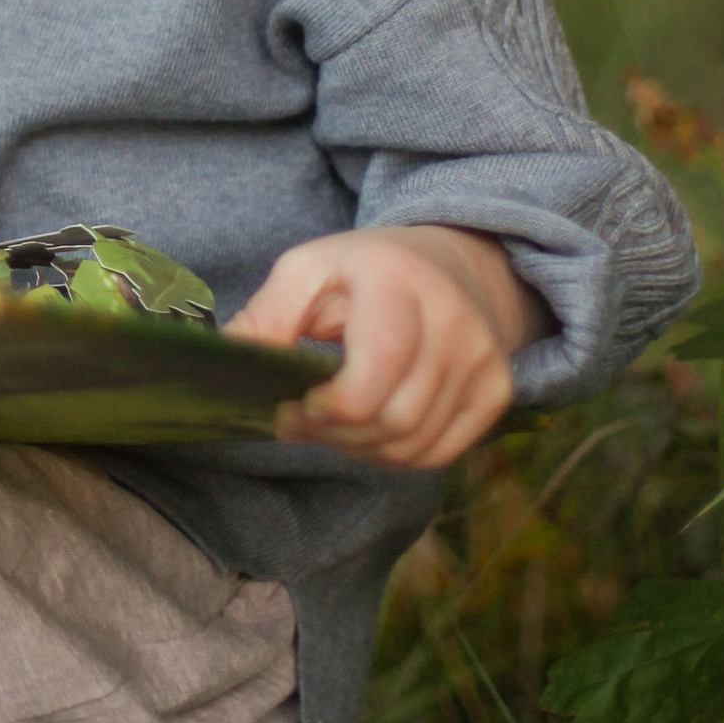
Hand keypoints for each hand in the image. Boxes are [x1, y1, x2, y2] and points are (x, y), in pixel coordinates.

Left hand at [228, 225, 548, 468]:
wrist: (451, 267)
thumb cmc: (363, 272)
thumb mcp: (305, 272)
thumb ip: (266, 317)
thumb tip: (227, 367)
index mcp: (398, 281)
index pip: (376, 371)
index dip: (330, 409)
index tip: (294, 407)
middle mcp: (454, 320)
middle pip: (393, 419)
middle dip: (335, 435)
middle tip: (301, 421)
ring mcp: (483, 359)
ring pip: (414, 445)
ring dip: (360, 449)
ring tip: (332, 423)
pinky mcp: (496, 392)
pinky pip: (438, 454)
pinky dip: (394, 455)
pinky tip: (369, 428)